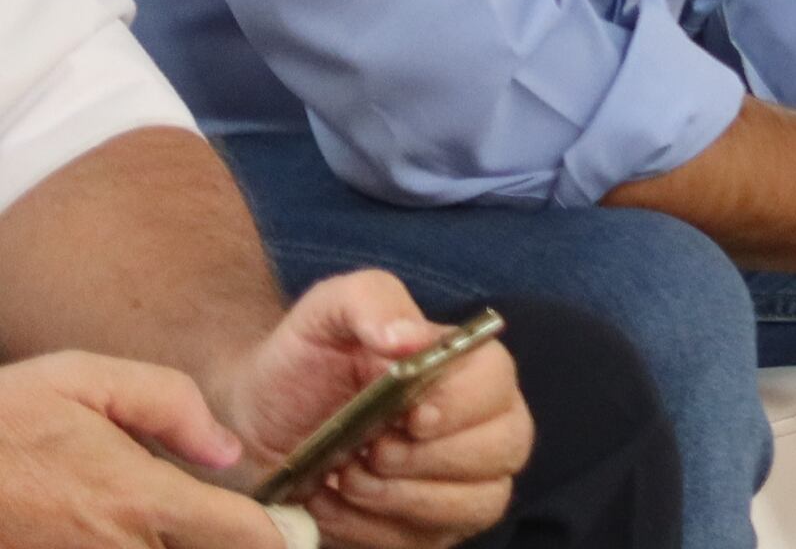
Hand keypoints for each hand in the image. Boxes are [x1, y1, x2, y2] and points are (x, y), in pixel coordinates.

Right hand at [0, 351, 282, 548]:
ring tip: (185, 526)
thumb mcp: (89, 379)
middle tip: (241, 527)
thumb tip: (228, 451)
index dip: (277, 536)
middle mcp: (116, 548)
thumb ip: (172, 406)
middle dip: (231, 546)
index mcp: (135, 497)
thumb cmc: (5, 416)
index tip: (290, 528)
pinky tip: (137, 531)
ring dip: (183, 547)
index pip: (241, 536)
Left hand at [210, 274, 525, 548]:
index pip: (499, 381)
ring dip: (406, 498)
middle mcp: (480, 422)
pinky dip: (374, 530)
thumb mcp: (327, 311)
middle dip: (433, 458)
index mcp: (467, 365)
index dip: (463, 403)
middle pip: (507, 446)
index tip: (410, 414)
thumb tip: (407, 337)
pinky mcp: (429, 528)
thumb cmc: (303, 358)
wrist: (257, 417)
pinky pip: (427, 541)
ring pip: (480, 503)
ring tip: (348, 476)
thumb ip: (370, 301)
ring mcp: (461, 481)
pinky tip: (334, 503)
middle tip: (371, 450)